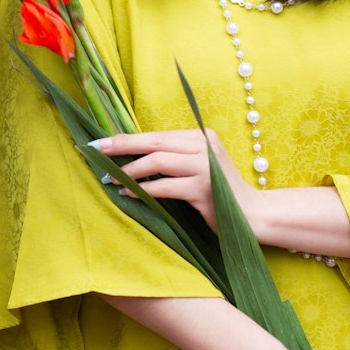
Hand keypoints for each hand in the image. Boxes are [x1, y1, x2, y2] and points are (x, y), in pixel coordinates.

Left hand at [94, 128, 256, 232]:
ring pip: (158, 162)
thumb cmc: (220, 193)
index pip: (158, 134)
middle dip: (122, 146)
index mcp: (202, 136)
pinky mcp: (204, 189)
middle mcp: (204, 146)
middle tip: (96, 150)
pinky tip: (128, 194)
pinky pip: (165, 186)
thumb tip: (133, 156)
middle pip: (155, 142)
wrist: (252, 214)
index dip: (128, 138)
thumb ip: (176, 157)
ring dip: (130, 171)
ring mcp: (205, 167)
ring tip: (111, 178)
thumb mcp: (199, 167)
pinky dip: (143, 190)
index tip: (102, 141)